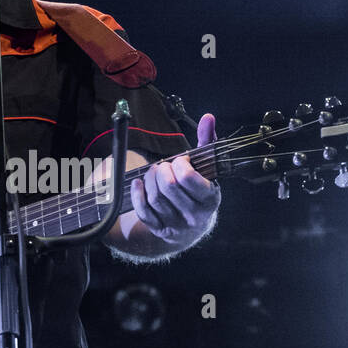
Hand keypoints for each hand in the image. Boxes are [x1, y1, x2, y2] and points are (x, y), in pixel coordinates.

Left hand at [128, 113, 221, 248]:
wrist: (193, 225)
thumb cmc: (199, 188)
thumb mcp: (207, 168)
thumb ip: (207, 142)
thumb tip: (207, 118)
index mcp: (210, 198)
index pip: (187, 177)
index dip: (179, 164)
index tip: (181, 161)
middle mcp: (195, 215)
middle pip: (168, 186)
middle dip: (161, 170)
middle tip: (163, 166)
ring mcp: (176, 225)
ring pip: (155, 197)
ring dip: (149, 179)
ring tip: (153, 172)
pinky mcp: (160, 230)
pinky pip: (144, 211)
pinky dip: (137, 194)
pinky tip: (138, 183)